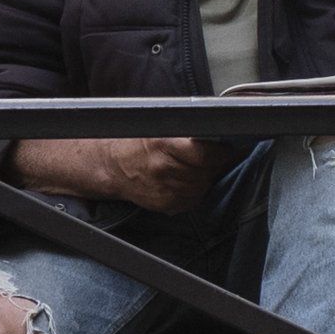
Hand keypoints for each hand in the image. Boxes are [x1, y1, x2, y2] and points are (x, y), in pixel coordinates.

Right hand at [14, 132, 222, 214]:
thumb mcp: (159, 128)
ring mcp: (165, 190)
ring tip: (190, 167)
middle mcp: (164, 169)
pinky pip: (193, 199)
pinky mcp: (166, 205)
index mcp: (163, 145)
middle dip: (211, 164)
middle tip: (206, 156)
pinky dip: (194, 190)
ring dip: (203, 177)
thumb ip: (186, 131)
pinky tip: (183, 180)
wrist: (113, 166)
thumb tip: (216, 131)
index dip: (218, 151)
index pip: (205, 153)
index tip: (222, 147)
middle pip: (206, 171)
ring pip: (203, 186)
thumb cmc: (136, 142)